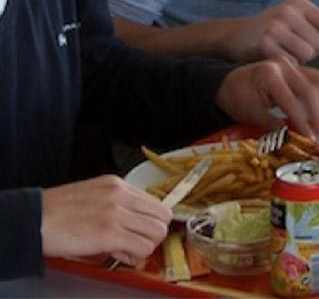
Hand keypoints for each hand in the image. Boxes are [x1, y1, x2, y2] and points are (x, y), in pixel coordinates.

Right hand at [41, 176, 171, 266]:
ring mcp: (117, 213)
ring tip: (125, 250)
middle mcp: (121, 195)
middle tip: (135, 244)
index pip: (155, 203)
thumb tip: (132, 227)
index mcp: (118, 185)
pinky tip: (119, 255)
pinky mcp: (109, 232)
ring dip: (146, 246)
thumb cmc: (56, 212)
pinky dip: (135, 256)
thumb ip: (117, 208)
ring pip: (158, 232)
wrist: (33, 219)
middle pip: (164, 216)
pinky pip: (143, 246)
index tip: (138, 233)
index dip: (150, 223)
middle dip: (153, 235)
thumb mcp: (93, 198)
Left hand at [215, 55, 318, 138]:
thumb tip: (295, 140)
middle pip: (313, 88)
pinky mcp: (299, 68)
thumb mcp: (252, 115)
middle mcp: (285, 65)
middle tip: (318, 135)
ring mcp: (293, 64)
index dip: (303, 122)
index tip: (310, 139)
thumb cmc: (237, 97)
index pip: (293, 101)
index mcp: (269, 75)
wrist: (229, 83)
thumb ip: (275, 127)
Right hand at [224, 0, 318, 63]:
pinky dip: (289, 64)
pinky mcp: (266, 43)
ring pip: (308, 53)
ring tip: (289, 54)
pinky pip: (292, 61)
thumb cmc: (270, 30)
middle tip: (299, 51)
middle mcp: (289, 12)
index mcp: (300, 4)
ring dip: (301, 60)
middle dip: (314, 53)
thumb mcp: (298, 22)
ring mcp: (277, 27)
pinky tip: (279, 59)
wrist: (235, 35)